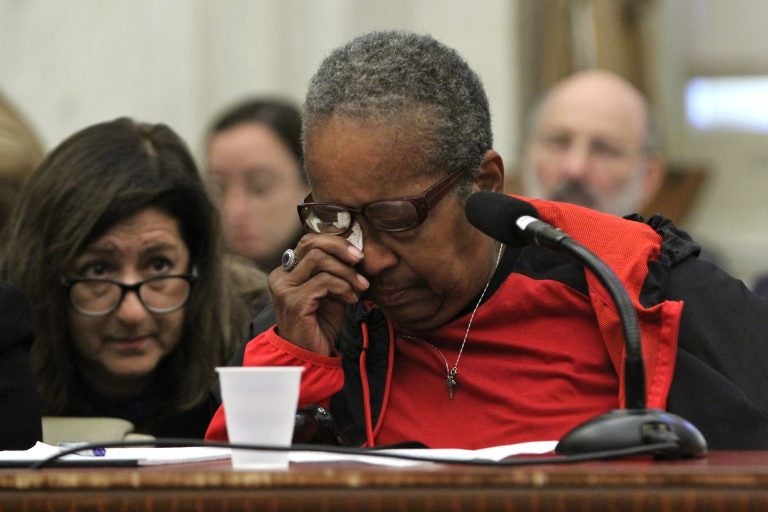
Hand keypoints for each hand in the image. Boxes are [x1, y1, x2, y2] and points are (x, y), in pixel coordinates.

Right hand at [269, 234, 368, 355]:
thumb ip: (336, 271)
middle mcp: (281, 276)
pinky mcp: (294, 301)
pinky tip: (350, 300)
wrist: (312, 357)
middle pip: (311, 243)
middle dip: (341, 248)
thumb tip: (357, 252)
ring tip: (359, 287)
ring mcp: (285, 288)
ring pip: (319, 259)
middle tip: (360, 261)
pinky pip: (324, 281)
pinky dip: (343, 287)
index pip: (309, 241)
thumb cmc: (322, 325)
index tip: (357, 255)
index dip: (336, 242)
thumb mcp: (331, 292)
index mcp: (287, 271)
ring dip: (346, 271)